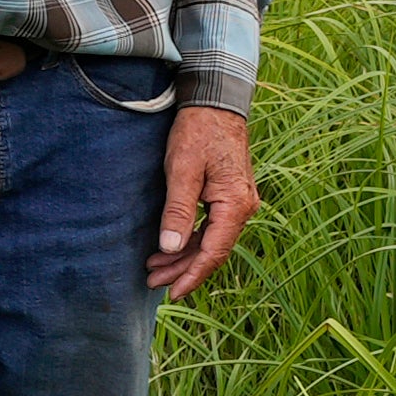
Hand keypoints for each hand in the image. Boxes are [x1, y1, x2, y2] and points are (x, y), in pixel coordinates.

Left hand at [149, 104, 259, 298]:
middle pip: (213, 251)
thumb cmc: (198, 132)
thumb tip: (170, 248)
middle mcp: (243, 207)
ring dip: (184, 256)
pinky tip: (171, 245)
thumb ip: (178, 211)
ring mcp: (239, 202)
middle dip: (182, 269)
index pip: (213, 252)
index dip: (191, 276)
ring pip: (212, 240)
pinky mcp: (230, 195)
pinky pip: (213, 227)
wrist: (216, 102)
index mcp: (235, 205)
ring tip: (155, 267)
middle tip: (152, 280)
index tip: (171, 293)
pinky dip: (191, 239)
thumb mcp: (183, 171)